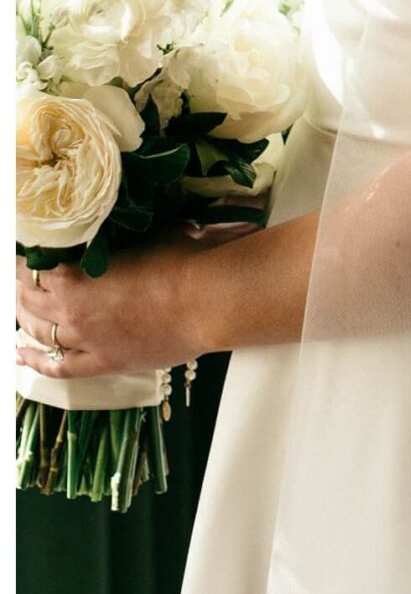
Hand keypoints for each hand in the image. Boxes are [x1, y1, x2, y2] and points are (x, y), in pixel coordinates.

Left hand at [15, 231, 206, 379]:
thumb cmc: (182, 262)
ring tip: (20, 307)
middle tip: (21, 277)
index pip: (33, 266)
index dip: (26, 259)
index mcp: (75, 275)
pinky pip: (58, 367)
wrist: (208, 301)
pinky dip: (35, 361)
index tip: (28, 251)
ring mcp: (85, 340)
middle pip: (28, 299)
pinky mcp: (104, 362)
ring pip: (37, 331)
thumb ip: (120, 237)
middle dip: (20, 287)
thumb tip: (122, 226)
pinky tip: (21, 354)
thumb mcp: (144, 237)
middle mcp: (70, 310)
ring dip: (24, 318)